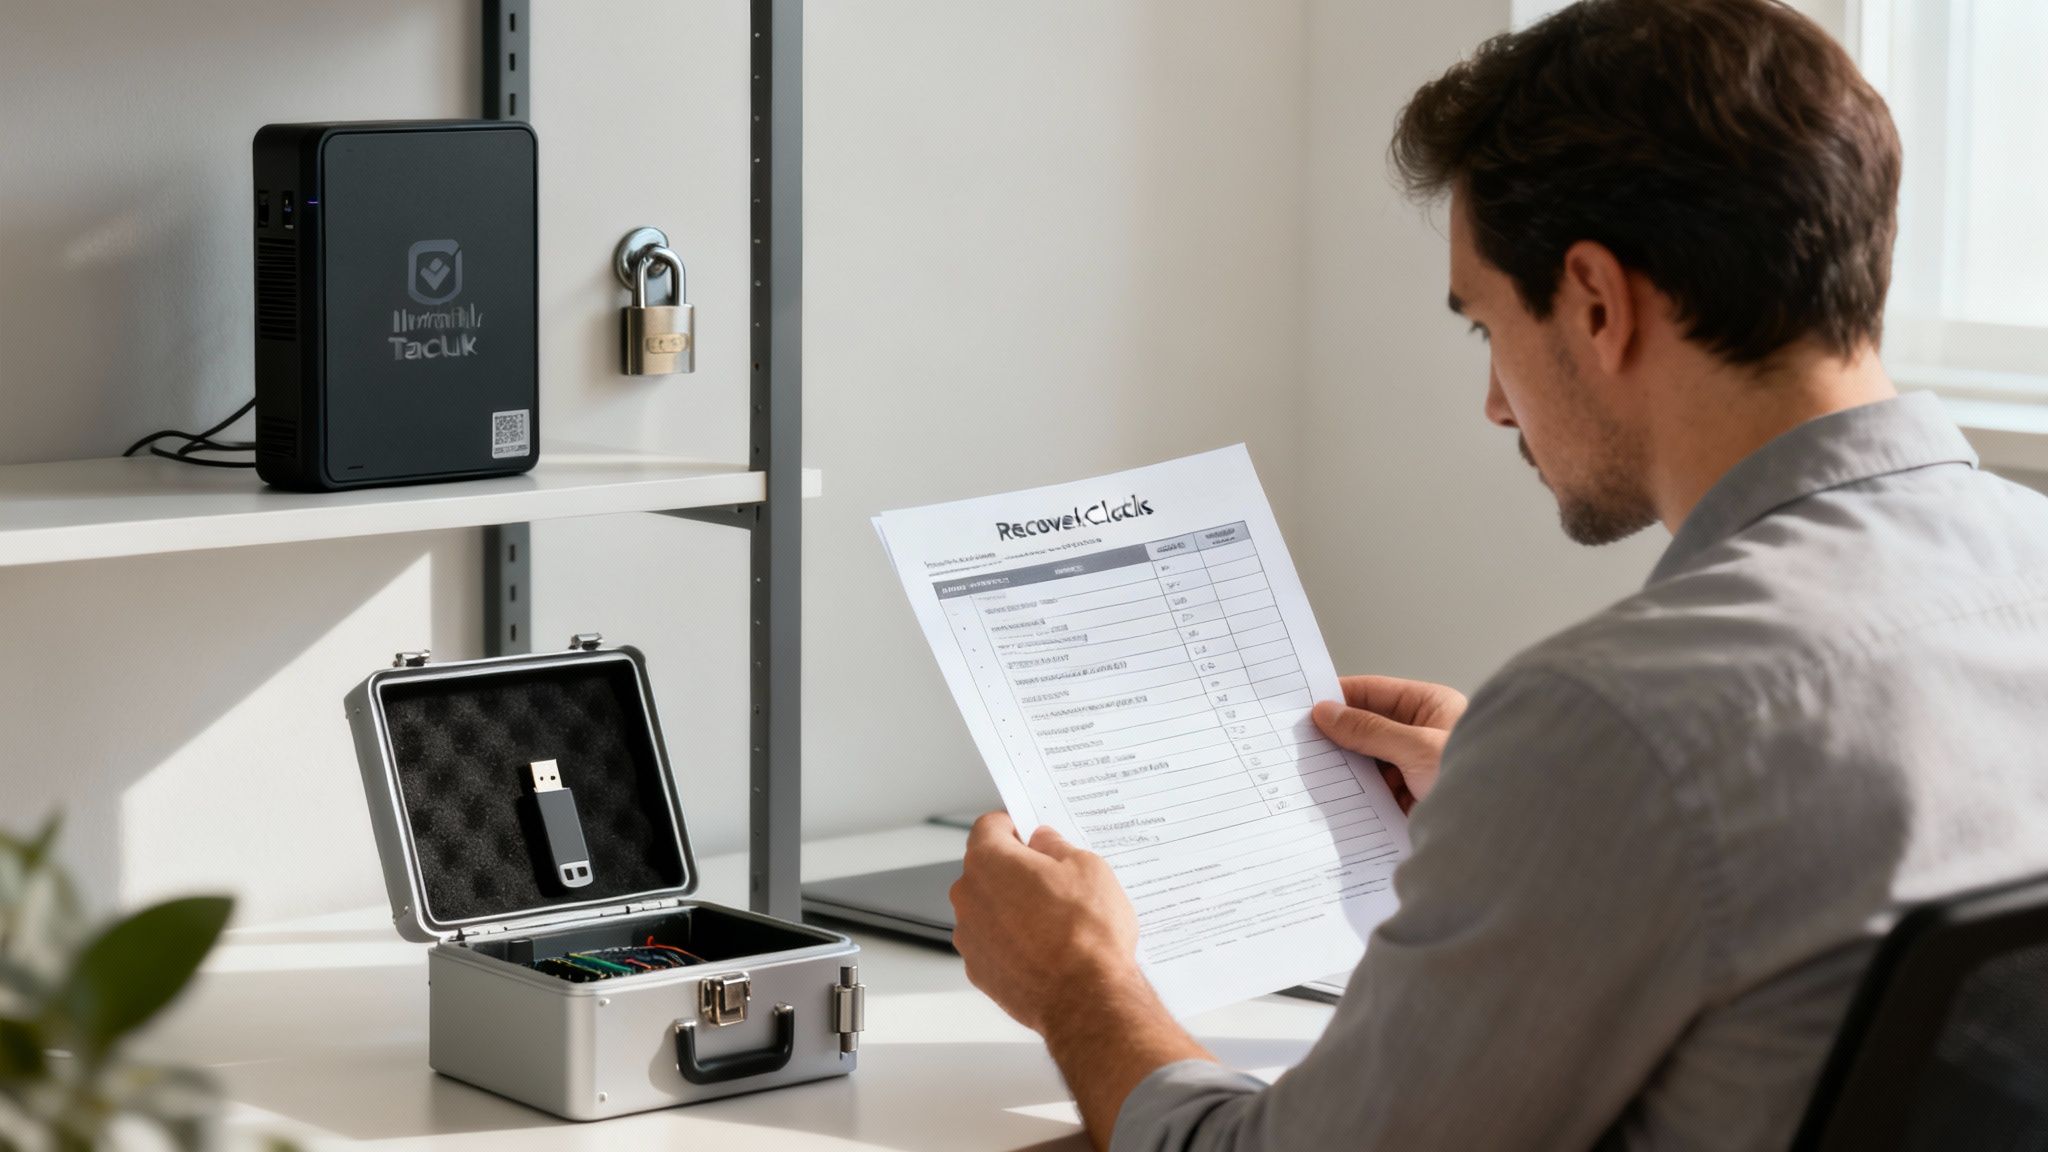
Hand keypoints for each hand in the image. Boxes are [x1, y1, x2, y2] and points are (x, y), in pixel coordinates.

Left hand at [949, 811, 1143, 1033]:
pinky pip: (993, 943)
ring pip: (989, 908)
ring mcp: (969, 937)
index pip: (989, 826)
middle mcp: (968, 897)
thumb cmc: (1086, 934)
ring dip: (1012, 908)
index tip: (1031, 835)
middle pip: (986, 869)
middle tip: (1054, 881)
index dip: (1013, 826)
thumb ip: (1056, 845)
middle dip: (1015, 870)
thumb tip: (1044, 842)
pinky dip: (1012, 942)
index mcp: (989, 862)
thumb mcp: (1087, 867)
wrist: (1086, 1000)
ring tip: (1055, 922)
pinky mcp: (978, 971)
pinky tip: (1046, 950)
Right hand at [1312, 675, 1467, 812]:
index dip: (1339, 697)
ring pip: (1368, 762)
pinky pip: (1375, 792)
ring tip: (1311, 772)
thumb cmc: (1481, 780)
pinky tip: (1334, 800)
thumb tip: (1327, 713)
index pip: (1374, 693)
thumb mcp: (1417, 748)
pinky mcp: (1411, 800)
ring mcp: (1416, 769)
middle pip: (1367, 729)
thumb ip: (1369, 730)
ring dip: (1345, 769)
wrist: (1503, 833)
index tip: (1304, 706)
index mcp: (1431, 708)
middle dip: (1337, 737)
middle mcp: (1422, 735)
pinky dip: (1356, 795)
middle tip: (1300, 741)